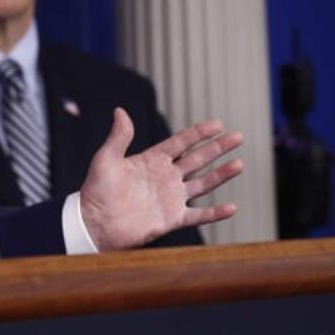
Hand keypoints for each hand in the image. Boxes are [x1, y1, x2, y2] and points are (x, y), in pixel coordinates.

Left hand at [80, 109, 243, 250]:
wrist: (94, 223)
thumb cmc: (96, 190)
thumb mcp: (106, 159)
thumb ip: (118, 137)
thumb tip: (119, 111)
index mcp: (151, 160)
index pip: (180, 142)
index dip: (198, 132)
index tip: (217, 123)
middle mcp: (164, 177)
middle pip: (197, 159)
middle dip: (217, 148)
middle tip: (238, 136)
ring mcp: (170, 198)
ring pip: (203, 184)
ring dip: (221, 174)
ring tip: (240, 164)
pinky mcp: (171, 219)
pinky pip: (198, 216)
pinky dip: (215, 213)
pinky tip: (232, 207)